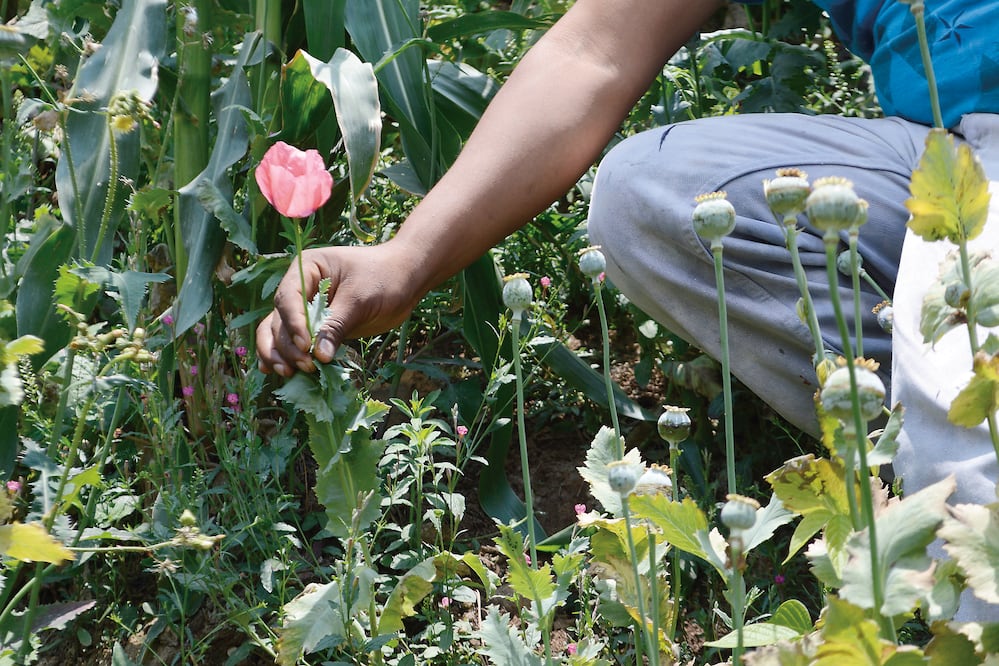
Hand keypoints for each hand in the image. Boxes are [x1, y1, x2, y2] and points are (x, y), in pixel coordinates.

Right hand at [255, 242, 422, 375]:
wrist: (405, 281)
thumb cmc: (384, 278)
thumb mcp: (360, 299)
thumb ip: (337, 325)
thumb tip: (319, 356)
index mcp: (306, 269)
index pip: (289, 299)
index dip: (293, 324)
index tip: (305, 346)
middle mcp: (299, 288)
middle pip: (279, 320)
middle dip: (289, 345)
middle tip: (307, 366)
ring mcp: (304, 309)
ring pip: (277, 333)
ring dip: (280, 354)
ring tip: (288, 374)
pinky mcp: (314, 328)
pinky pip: (292, 342)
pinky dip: (285, 356)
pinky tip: (279, 372)